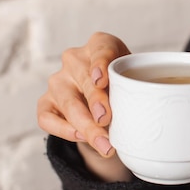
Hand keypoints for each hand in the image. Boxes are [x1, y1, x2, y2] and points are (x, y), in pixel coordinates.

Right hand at [37, 32, 131, 181]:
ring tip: (104, 144)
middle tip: (107, 120)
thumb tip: (143, 110)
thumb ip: (136, 87)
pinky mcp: (46, 102)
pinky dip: (65, 131)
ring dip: (86, 126)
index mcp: (99, 45)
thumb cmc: (124, 84)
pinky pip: (48, 118)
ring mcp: (58, 81)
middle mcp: (75, 59)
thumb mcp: (134, 79)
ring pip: (68, 103)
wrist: (106, 100)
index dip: (100, 64)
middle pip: (85, 80)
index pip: (101, 49)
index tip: (101, 80)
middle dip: (96, 103)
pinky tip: (82, 138)